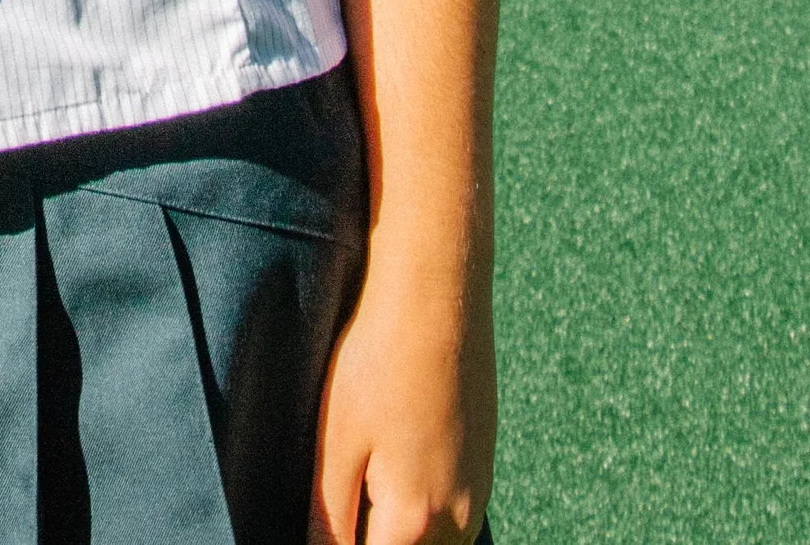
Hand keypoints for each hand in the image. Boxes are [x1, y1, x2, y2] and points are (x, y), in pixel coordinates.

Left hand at [309, 260, 494, 544]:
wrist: (438, 288)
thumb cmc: (378, 358)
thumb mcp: (335, 442)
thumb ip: (327, 519)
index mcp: (416, 523)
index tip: (326, 515)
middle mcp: (457, 522)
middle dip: (370, 536)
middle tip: (341, 490)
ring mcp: (478, 496)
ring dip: (394, 530)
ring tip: (363, 475)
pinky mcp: (484, 469)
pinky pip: (450, 521)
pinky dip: (420, 513)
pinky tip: (391, 467)